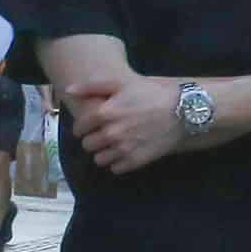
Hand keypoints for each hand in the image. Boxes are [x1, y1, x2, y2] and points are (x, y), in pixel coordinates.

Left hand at [65, 74, 182, 173]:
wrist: (182, 111)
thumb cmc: (150, 93)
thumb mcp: (121, 82)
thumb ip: (92, 86)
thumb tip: (68, 90)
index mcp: (104, 113)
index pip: (80, 128)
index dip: (82, 127)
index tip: (89, 125)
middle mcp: (111, 133)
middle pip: (88, 145)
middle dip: (92, 140)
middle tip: (103, 134)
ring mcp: (123, 149)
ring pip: (99, 159)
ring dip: (103, 153)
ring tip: (113, 144)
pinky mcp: (135, 161)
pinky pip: (115, 169)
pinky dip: (117, 162)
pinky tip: (125, 151)